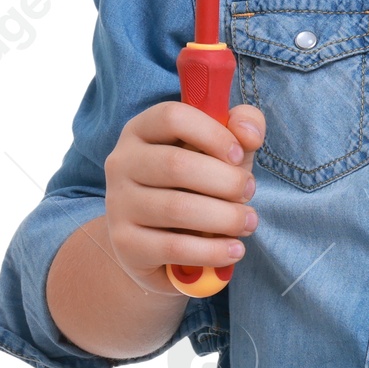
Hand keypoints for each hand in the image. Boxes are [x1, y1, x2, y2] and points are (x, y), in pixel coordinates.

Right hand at [101, 100, 266, 294]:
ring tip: (248, 223)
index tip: (238, 156)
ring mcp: (118, 204)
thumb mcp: (222, 151)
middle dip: (226, 181)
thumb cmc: (196, 186)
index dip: (213, 134)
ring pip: (177, 208)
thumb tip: (249, 134)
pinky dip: (213, 250)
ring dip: (226, 217)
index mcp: (141, 130)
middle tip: (249, 193)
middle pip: (176, 164)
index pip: (172, 117)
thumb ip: (243, 127)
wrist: (159, 243)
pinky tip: (234, 250)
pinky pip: (174, 247)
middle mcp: (122, 163)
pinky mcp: (125, 243)